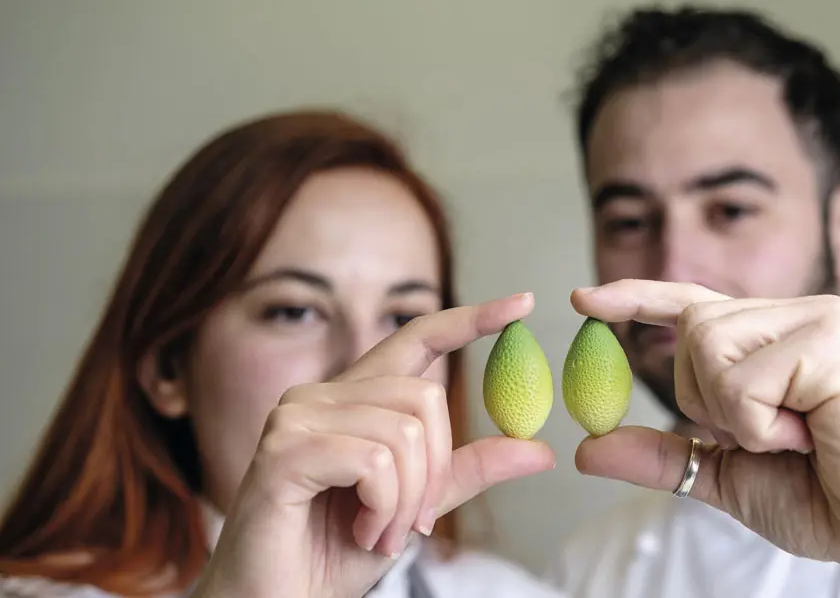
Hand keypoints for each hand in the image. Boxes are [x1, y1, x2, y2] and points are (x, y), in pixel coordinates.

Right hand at [192, 293, 555, 597]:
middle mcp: (320, 396)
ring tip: (375, 533)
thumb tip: (537, 449)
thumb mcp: (415, 507)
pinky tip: (360, 532)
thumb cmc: (331, 555)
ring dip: (407, 500)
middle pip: (424, 396)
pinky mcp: (282, 450)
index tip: (522, 303)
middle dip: (434, 472)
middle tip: (414, 524)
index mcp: (352, 400)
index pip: (416, 339)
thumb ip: (466, 471)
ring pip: (404, 431)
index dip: (469, 319)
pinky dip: (383, 507)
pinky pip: (374, 460)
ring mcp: (295, 417)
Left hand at [570, 280, 839, 584]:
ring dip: (737, 417)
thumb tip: (587, 446)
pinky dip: (761, 426)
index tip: (583, 300)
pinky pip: (744, 380)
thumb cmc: (829, 499)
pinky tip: (812, 435)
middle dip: (708, 402)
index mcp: (773, 339)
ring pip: (709, 349)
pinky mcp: (834, 339)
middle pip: (691, 332)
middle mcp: (797, 315)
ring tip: (799, 436)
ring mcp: (819, 319)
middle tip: (776, 437)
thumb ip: (664, 455)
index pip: (692, 306)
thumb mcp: (727, 476)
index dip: (637, 301)